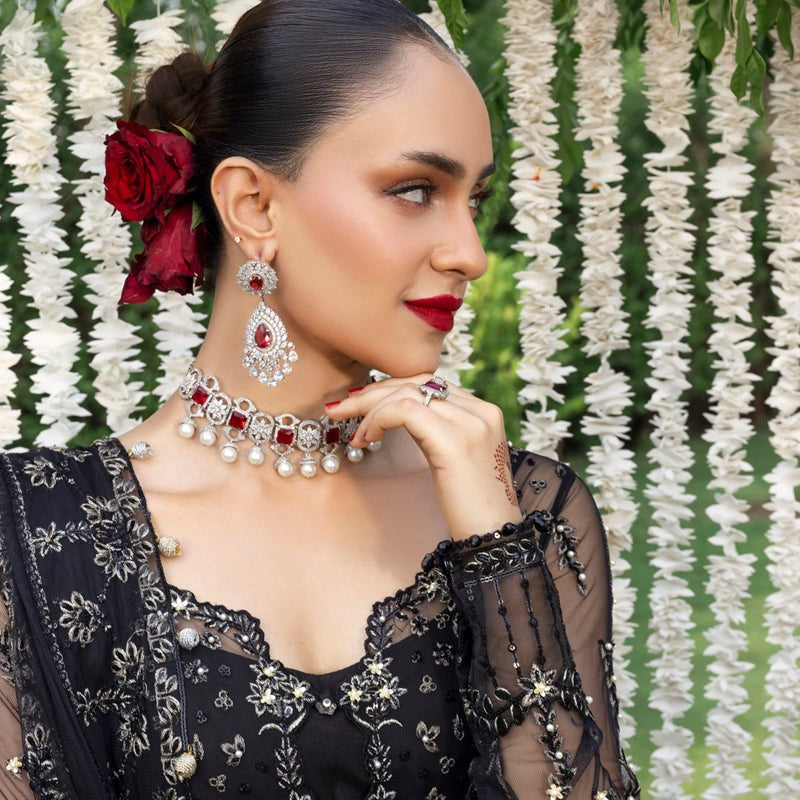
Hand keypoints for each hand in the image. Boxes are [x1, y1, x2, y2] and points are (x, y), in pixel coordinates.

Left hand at [325, 375, 521, 539]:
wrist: (493, 536)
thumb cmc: (470, 505)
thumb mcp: (453, 456)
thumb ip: (435, 429)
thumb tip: (394, 415)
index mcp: (484, 411)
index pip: (430, 382)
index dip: (391, 389)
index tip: (362, 404)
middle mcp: (481, 410)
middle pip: (417, 382)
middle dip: (373, 393)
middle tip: (340, 408)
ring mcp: (471, 423)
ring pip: (406, 393)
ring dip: (370, 408)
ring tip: (354, 433)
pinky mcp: (454, 442)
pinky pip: (404, 412)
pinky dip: (378, 420)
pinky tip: (366, 439)